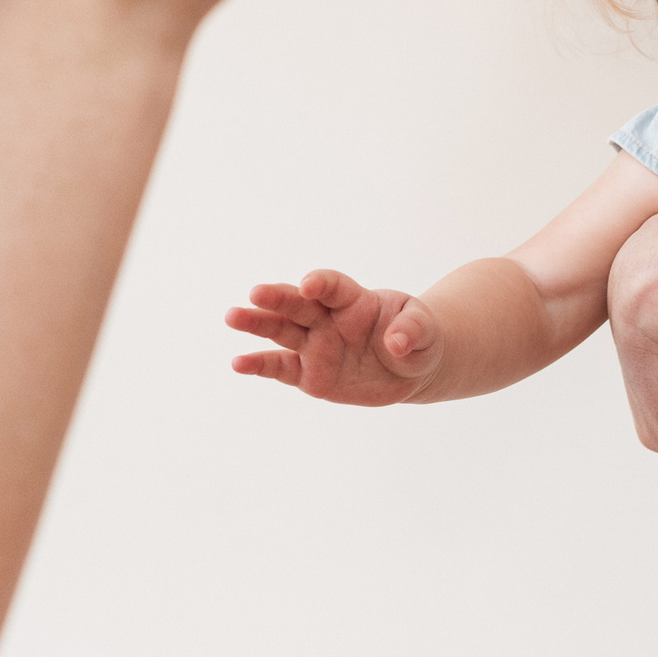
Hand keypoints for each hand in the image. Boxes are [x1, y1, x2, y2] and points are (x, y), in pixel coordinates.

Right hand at [226, 270, 440, 405]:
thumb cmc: (415, 337)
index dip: (321, 283)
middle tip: (256, 293)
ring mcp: (314, 345)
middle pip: (298, 304)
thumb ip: (412, 330)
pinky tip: (238, 363)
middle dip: (278, 298)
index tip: (309, 284)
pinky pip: (280, 368)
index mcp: (353, 299)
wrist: (409, 368)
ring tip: (233, 317)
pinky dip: (258, 365)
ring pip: (281, 331)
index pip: (333, 286)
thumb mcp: (425, 330)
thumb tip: (396, 343)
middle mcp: (327, 318)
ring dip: (256, 323)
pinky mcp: (308, 373)